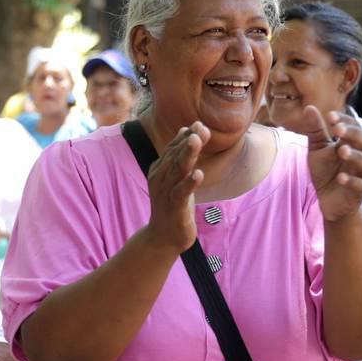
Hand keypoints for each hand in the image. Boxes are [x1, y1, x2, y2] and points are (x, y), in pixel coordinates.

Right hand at [143, 122, 207, 252]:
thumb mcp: (177, 178)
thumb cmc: (172, 205)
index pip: (173, 148)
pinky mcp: (174, 207)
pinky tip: (199, 173)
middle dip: (189, 141)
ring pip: (178, 170)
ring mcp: (166, 192)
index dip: (186, 136)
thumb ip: (181, 155)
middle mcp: (160, 178)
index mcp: (160, 169)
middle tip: (201, 126)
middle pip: (176, 156)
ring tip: (196, 140)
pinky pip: (181, 193)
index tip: (199, 123)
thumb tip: (187, 131)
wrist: (162, 237)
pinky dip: (189, 183)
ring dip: (187, 154)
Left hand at [295, 106, 361, 222]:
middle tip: (337, 129)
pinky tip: (340, 178)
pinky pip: (360, 185)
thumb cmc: (326, 172)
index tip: (329, 116)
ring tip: (341, 151)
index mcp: (355, 143)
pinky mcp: (361, 192)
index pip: (355, 126)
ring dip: (355, 156)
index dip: (345, 120)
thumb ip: (316, 130)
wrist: (329, 202)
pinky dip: (351, 180)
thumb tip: (309, 107)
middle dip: (353, 134)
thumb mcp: (318, 150)